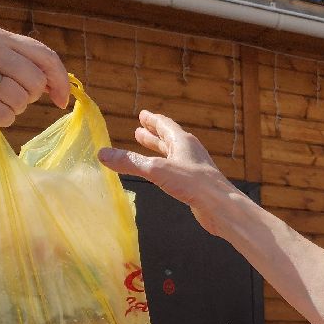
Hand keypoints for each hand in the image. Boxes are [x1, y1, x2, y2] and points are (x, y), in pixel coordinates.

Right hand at [0, 26, 68, 124]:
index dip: (60, 80)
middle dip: (29, 98)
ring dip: (10, 109)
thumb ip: (14, 60)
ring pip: (19, 101)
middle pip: (35, 82)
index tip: (62, 100)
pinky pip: (1, 115)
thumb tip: (55, 83)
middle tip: (6, 97)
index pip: (44, 56)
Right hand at [97, 110, 233, 232]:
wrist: (222, 207)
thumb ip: (130, 162)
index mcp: (182, 141)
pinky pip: (176, 171)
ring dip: (159, 150)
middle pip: (169, 139)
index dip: (152, 120)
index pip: (165, 125)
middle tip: (138, 131)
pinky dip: (165, 168)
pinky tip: (162, 175)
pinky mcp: (197, 185)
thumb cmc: (193, 184)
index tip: (143, 115)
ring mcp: (195, 169)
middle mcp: (190, 152)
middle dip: (153, 135)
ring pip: (173, 155)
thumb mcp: (156, 170)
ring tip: (146, 148)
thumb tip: (102, 154)